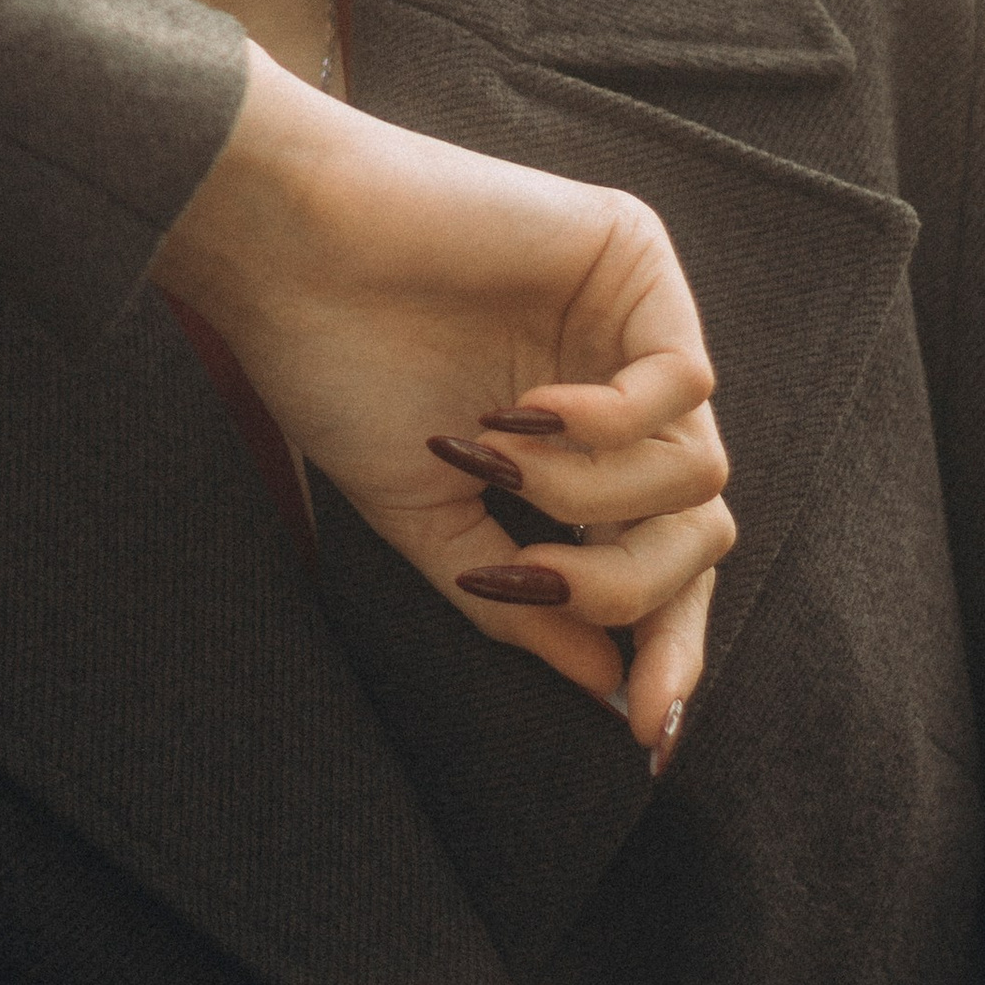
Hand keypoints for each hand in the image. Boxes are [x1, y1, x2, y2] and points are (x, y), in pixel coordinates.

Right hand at [156, 49, 732, 755]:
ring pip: (701, 470)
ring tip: (493, 461)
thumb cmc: (334, 371)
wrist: (283, 252)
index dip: (666, 645)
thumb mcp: (428, 517)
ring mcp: (633, 324)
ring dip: (592, 497)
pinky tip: (528, 410)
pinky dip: (611, 424)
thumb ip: (521, 603)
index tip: (644, 731)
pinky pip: (687, 385)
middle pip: (699, 529)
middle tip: (530, 578)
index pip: (658, 561)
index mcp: (572, 454)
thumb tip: (607, 686)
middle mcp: (618, 389)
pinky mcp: (636, 257)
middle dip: (625, 583)